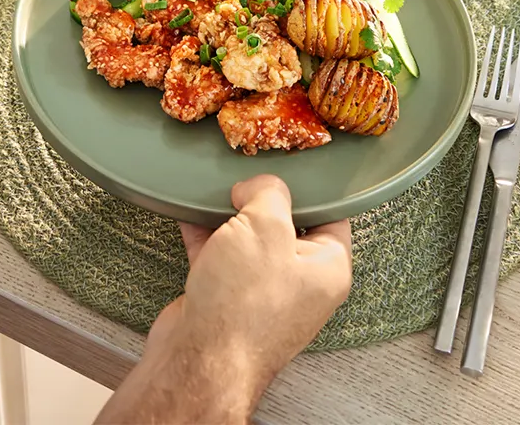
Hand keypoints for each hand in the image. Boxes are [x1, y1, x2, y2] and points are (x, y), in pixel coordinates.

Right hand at [96, 175, 351, 424]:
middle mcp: (299, 282)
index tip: (288, 161)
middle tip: (245, 171)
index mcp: (327, 268)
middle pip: (285, 223)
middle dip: (262, 197)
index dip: (309, 186)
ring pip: (249, 238)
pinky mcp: (226, 296)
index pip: (330, 215)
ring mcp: (261, 290)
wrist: (199, 358)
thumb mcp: (266, 228)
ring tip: (215, 186)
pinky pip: (219, 252)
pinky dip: (204, 231)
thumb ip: (269, 193)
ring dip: (230, 213)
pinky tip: (188, 209)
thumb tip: (258, 186)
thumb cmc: (244, 304)